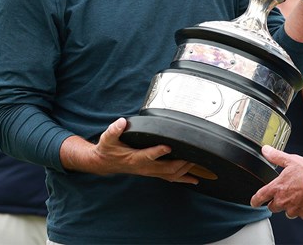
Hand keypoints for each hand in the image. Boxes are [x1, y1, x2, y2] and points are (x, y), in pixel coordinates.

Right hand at [62, 118, 199, 182]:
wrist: (105, 163)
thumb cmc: (108, 149)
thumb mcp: (107, 138)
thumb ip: (114, 130)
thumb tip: (121, 122)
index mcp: (134, 158)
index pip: (147, 156)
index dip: (158, 152)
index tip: (168, 147)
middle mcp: (144, 167)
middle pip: (165, 168)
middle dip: (180, 163)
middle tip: (193, 155)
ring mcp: (149, 172)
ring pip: (170, 175)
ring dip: (184, 171)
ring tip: (197, 164)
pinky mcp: (152, 173)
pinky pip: (169, 178)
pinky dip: (183, 179)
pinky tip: (194, 179)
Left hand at [250, 145, 302, 219]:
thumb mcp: (291, 160)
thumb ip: (276, 156)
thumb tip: (265, 150)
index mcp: (277, 188)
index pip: (260, 197)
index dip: (255, 200)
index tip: (254, 202)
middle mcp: (283, 201)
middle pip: (273, 207)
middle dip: (276, 202)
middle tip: (285, 193)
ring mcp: (294, 209)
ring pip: (287, 211)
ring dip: (290, 206)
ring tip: (299, 195)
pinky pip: (301, 214)